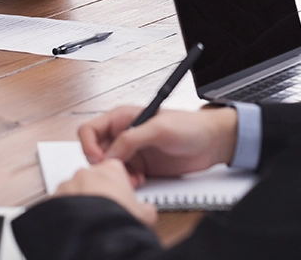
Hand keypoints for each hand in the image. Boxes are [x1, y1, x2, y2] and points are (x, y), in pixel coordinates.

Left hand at [54, 159, 156, 226]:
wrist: (93, 235)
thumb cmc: (117, 220)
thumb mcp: (144, 215)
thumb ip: (146, 207)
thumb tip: (148, 210)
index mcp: (111, 169)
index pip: (116, 169)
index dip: (119, 184)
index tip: (121, 197)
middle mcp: (88, 172)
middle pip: (95, 178)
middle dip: (100, 192)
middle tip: (107, 211)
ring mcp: (70, 183)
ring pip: (77, 189)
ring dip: (83, 201)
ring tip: (92, 220)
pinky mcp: (55, 196)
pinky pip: (63, 201)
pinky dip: (69, 210)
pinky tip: (79, 223)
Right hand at [77, 106, 237, 180]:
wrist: (211, 143)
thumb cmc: (189, 126)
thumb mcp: (159, 129)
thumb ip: (132, 139)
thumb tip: (109, 154)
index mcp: (122, 118)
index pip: (90, 130)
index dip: (89, 145)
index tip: (100, 159)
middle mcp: (123, 134)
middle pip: (94, 151)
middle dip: (102, 165)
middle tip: (117, 172)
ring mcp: (131, 152)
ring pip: (107, 167)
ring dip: (115, 176)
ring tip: (132, 179)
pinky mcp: (140, 168)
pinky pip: (123, 178)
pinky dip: (127, 183)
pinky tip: (140, 182)